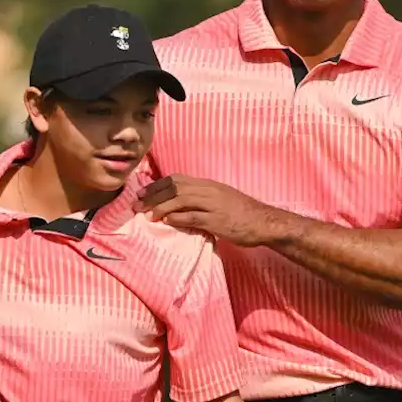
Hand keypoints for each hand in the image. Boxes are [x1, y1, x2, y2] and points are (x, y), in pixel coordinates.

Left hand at [136, 175, 282, 246]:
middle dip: (153, 195)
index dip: (157, 185)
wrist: (264, 222)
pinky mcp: (217, 220)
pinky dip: (178, 218)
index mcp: (208, 184)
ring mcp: (213, 204)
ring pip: (180, 199)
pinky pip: (193, 216)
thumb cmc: (243, 213)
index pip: (177, 179)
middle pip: (174, 187)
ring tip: (148, 215)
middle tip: (137, 204)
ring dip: (161, 207)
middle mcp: (209, 190)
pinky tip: (167, 222)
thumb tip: (179, 206)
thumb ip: (201, 200)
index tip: (142, 193)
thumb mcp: (221, 199)